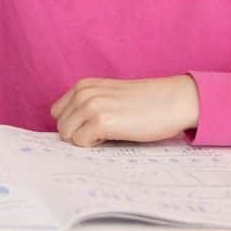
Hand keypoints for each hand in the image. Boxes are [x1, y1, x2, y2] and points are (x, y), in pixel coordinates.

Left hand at [50, 76, 199, 147]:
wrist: (173, 100)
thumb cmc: (145, 103)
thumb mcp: (109, 95)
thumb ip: (89, 105)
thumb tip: (68, 131)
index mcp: (84, 85)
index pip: (58, 113)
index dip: (74, 124)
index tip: (94, 126)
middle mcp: (84, 93)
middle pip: (60, 126)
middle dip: (78, 134)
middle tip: (104, 132)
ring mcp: (91, 106)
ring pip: (67, 135)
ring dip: (86, 140)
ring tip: (109, 133)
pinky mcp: (101, 122)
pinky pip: (80, 143)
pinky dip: (95, 145)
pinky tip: (114, 136)